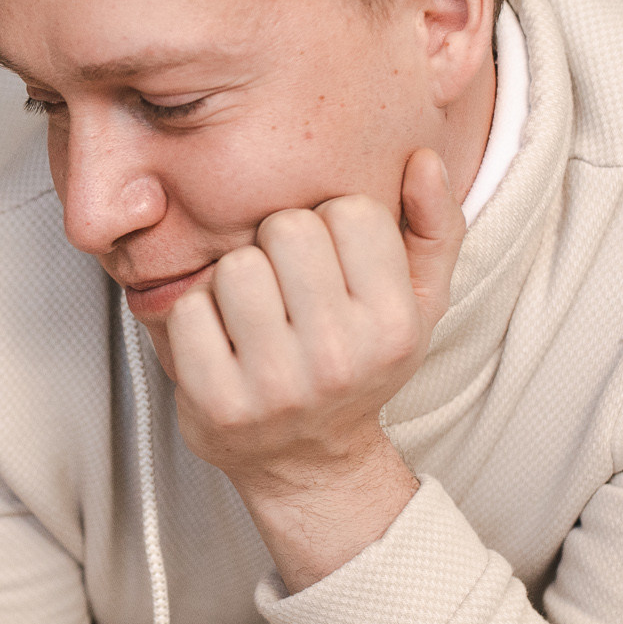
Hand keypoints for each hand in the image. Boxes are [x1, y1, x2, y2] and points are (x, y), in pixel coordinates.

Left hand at [164, 149, 464, 590]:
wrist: (307, 463)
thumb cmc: (357, 365)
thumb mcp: (416, 303)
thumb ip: (434, 228)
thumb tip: (424, 160)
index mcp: (393, 325)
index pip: (350, 212)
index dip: (331, 224)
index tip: (329, 262)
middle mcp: (340, 357)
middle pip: (287, 229)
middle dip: (278, 244)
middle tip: (283, 283)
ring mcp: (276, 384)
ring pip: (235, 265)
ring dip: (233, 279)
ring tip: (251, 310)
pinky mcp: (217, 403)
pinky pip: (188, 310)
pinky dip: (195, 316)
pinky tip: (219, 340)